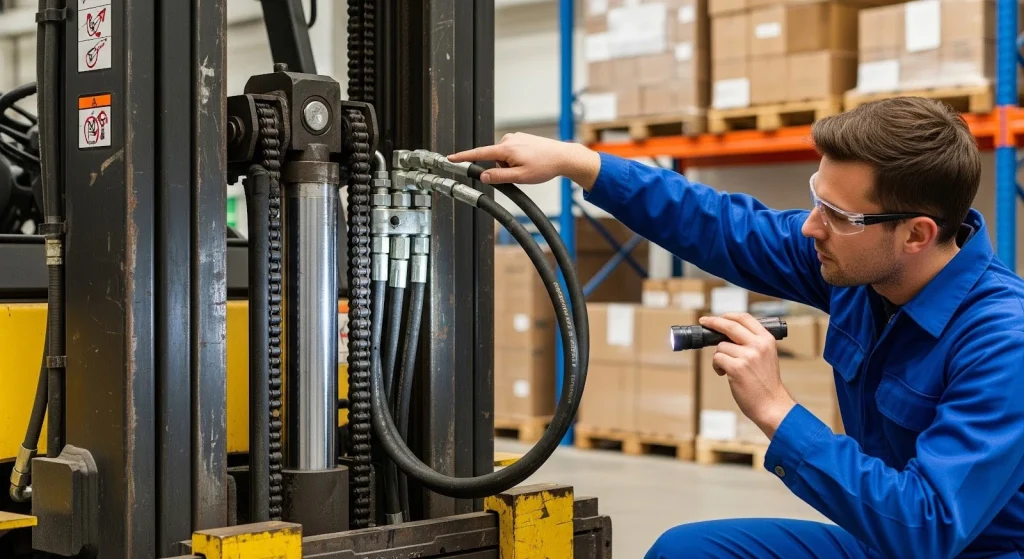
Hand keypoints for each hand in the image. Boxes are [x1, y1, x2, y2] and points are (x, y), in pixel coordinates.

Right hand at [447, 132, 601, 188]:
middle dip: (501, 169)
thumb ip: (499, 177)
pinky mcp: (522, 138)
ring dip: (510, 165)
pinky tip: (530, 162)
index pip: (479, 153)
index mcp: (506, 149)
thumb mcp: (520, 177)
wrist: (563, 157)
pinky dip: (516, 160)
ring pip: (503, 157)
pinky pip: (511, 152)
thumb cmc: (545, 166)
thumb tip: (483, 176)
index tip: (450, 158)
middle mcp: (509, 139)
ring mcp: (516, 137)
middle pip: (493, 159)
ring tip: (528, 167)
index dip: (463, 157)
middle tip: (521, 173)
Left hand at [701, 313, 796, 438]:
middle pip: (729, 326)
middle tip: (703, 321)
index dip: (728, 315)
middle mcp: (758, 345)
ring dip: (719, 357)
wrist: (772, 405)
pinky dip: (716, 366)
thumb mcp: (766, 356)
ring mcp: (747, 356)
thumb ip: (752, 343)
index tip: (717, 316)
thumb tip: (727, 333)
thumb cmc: (766, 383)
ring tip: (726, 368)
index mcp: (767, 339)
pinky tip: (724, 374)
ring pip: (720, 346)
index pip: (745, 318)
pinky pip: (717, 359)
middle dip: (713, 322)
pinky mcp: (737, 368)